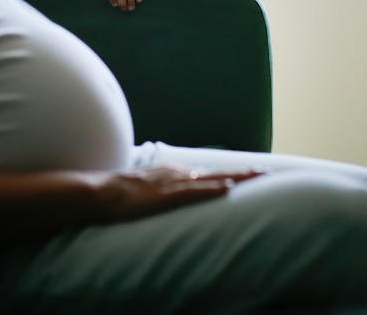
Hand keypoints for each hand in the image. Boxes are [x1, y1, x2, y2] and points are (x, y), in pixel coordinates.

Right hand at [93, 166, 264, 221]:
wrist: (100, 193)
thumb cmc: (118, 194)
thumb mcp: (145, 188)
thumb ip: (160, 189)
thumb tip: (170, 195)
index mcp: (172, 173)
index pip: (207, 172)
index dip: (230, 173)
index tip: (250, 173)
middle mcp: (177, 174)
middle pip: (216, 172)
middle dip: (242, 173)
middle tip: (267, 172)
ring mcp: (172, 183)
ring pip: (211, 178)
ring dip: (235, 178)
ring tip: (258, 177)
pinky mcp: (165, 195)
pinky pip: (193, 191)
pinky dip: (211, 188)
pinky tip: (226, 188)